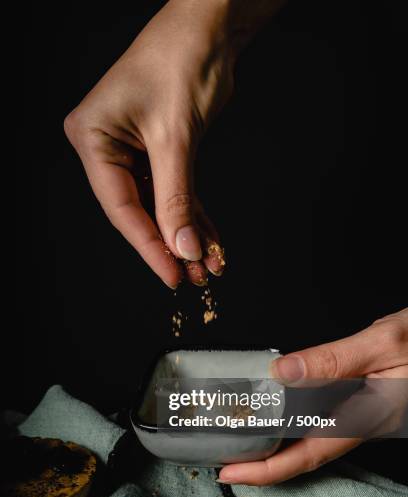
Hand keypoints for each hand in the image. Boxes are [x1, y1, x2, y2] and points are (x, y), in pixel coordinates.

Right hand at [64, 0, 239, 287]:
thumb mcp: (175, 137)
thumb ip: (177, 198)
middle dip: (169, 244)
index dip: (148, 245)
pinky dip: (193, 215)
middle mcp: (106, 147)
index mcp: (93, 138)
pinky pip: (173, 193)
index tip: (172, 274)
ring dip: (184, 235)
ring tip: (206, 265)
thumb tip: (183, 249)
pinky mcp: (156, 152)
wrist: (208, 27)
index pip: (119, 206)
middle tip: (192, 276)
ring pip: (158, 206)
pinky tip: (208, 240)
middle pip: (137, 211)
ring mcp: (130, 150)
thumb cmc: (181, 61)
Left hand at [218, 308, 407, 484]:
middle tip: (222, 455)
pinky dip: (292, 416)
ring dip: (274, 440)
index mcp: (365, 418)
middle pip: (303, 452)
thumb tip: (281, 373)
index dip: (266, 470)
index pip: (307, 455)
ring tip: (240, 434)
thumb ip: (334, 359)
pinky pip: (321, 416)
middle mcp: (361, 423)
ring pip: (311, 436)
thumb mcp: (383, 343)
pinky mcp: (363, 400)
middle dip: (262, 461)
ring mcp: (363, 413)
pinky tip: (276, 406)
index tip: (230, 474)